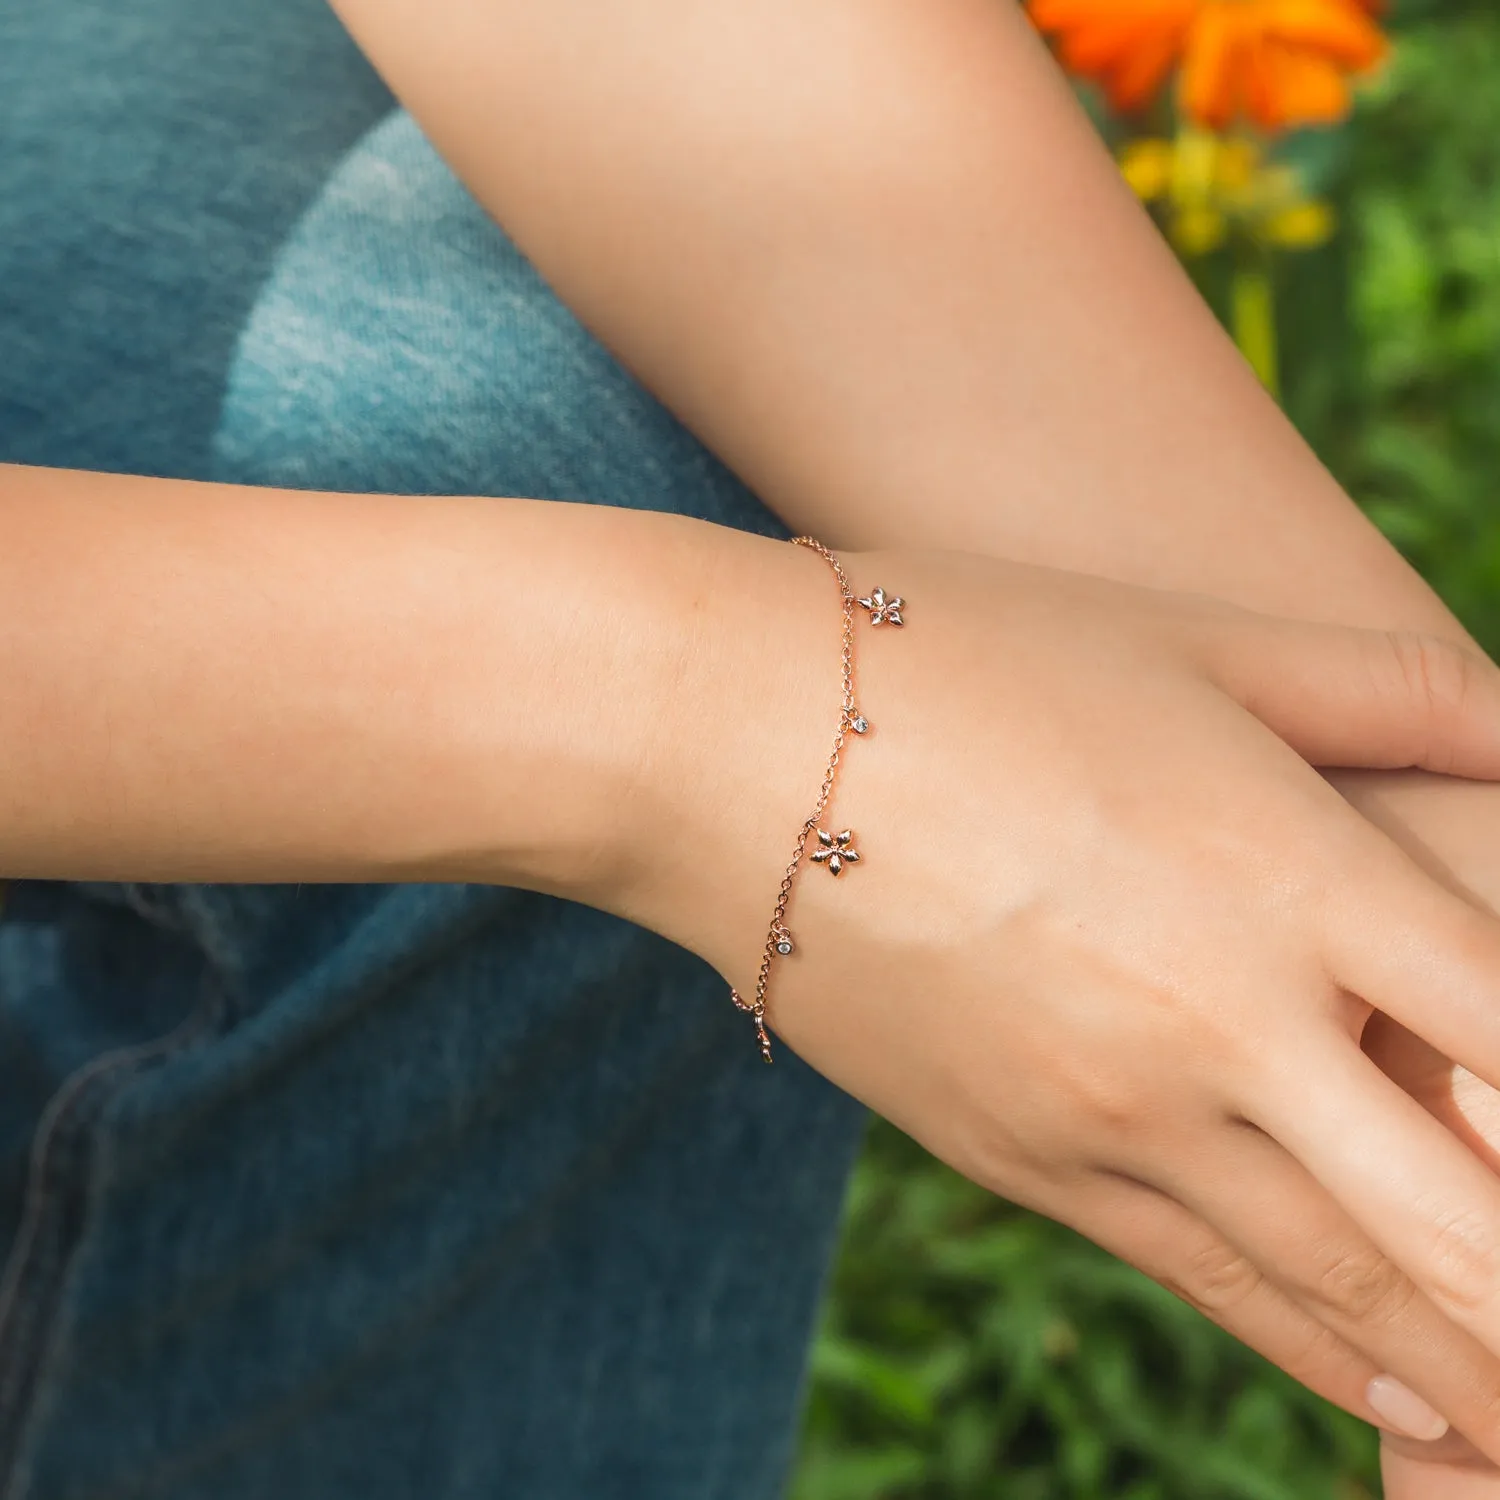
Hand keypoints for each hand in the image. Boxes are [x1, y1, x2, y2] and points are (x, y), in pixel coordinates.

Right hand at [627, 543, 1499, 1454]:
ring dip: (1474, 1365)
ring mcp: (1111, 1112)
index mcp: (1289, 874)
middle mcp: (1220, 1023)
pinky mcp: (1019, 1157)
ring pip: (1344, 1290)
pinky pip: (1208, 1282)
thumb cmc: (965, 658)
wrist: (729, 742)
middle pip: (1467, 1226)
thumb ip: (1393, 686)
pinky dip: (1327, 1351)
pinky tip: (1403, 1394)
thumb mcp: (1189, 640)